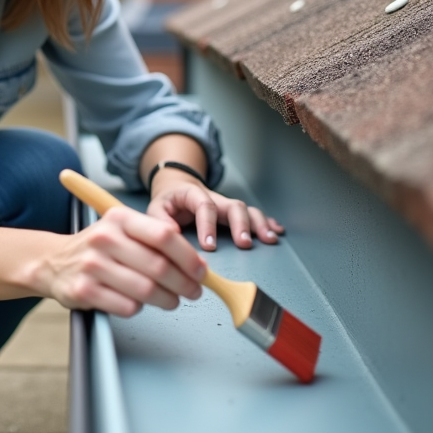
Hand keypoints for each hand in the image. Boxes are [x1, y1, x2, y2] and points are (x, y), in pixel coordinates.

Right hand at [36, 207, 205, 316]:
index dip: (189, 257)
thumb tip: (193, 258)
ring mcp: (92, 265)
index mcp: (119, 218)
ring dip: (166, 299)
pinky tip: (138, 303)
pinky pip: (126, 306)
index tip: (201, 271)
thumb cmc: (99, 248)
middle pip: (159, 266)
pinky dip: (139, 308)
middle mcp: (105, 239)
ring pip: (146, 290)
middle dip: (184, 283)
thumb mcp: (123, 230)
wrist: (54, 261)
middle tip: (193, 291)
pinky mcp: (84, 291)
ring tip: (171, 300)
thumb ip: (155, 237)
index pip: (164, 236)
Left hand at [145, 169, 284, 250]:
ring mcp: (226, 205)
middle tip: (243, 244)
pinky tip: (276, 232)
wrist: (177, 187)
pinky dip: (267, 222)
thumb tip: (171, 233)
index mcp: (193, 194)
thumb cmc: (168, 201)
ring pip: (247, 210)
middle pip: (233, 205)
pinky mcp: (234, 213)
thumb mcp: (156, 207)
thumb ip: (160, 219)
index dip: (208, 225)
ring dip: (259, 224)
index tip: (209, 245)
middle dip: (241, 225)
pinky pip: (254, 215)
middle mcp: (214, 198)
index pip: (204, 205)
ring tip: (268, 239)